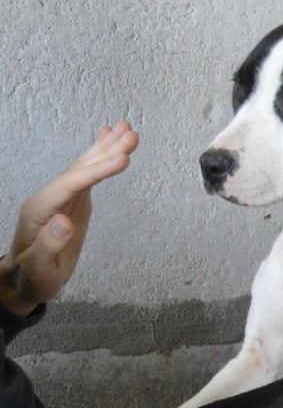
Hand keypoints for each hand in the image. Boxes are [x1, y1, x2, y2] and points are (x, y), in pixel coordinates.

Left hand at [0, 121, 137, 316]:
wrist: (25, 279)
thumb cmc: (33, 277)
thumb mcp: (39, 269)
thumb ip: (48, 245)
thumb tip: (64, 220)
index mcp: (41, 210)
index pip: (72, 184)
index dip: (97, 170)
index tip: (122, 160)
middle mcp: (51, 197)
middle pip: (80, 168)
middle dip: (106, 150)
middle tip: (132, 134)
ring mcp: (62, 196)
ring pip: (85, 166)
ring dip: (106, 146)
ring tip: (127, 128)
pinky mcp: (73, 200)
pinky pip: (87, 173)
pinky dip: (98, 154)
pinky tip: (106, 136)